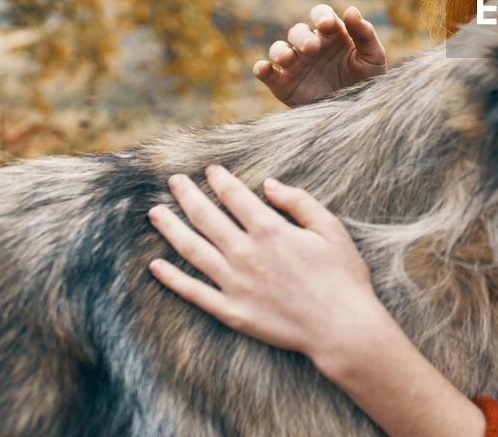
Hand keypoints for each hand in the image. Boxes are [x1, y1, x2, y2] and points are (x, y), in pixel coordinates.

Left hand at [147, 165, 381, 361]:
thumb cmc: (342, 276)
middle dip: (187, 196)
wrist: (340, 327)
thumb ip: (299, 202)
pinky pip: (193, 291)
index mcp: (270, 230)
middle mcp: (246, 253)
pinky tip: (156, 265)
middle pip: (206, 217)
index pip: (235, 197)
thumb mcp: (330, 229)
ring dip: (170, 228)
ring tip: (155, 213)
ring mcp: (234, 283)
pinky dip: (172, 278)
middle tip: (173, 181)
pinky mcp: (230, 310)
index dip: (220, 180)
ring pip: (192, 250)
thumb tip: (270, 184)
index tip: (210, 169)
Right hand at [254, 4, 386, 106]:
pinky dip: (262, 69)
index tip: (326, 25)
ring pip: (279, 49)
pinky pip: (267, 74)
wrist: (358, 110)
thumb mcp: (372, 55)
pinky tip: (263, 68)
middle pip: (298, 31)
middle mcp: (311, 45)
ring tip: (287, 58)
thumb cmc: (368, 78)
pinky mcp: (284, 85)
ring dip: (280, 51)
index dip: (321, 15)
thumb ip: (364, 33)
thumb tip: (351, 10)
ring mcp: (296, 64)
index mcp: (332, 33)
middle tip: (312, 48)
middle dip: (302, 37)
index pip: (321, 15)